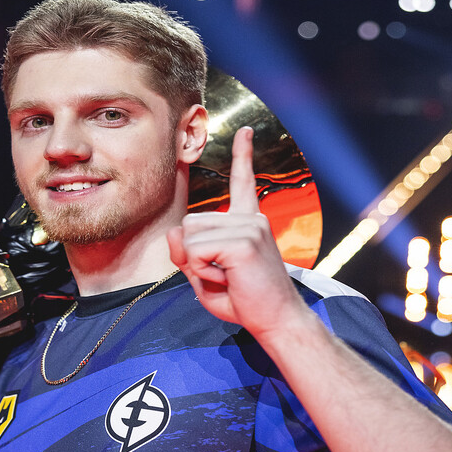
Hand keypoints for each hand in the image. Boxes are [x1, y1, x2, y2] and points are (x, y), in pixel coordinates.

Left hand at [166, 127, 305, 334]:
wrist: (276, 320)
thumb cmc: (244, 301)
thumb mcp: (206, 275)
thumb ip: (186, 253)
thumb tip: (174, 233)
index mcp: (248, 223)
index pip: (243, 183)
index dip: (243, 156)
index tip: (245, 131)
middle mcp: (251, 219)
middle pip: (188, 223)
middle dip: (191, 255)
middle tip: (221, 276)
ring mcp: (250, 227)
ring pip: (189, 237)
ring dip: (197, 265)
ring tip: (227, 278)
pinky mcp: (245, 240)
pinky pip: (197, 251)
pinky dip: (203, 272)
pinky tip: (228, 279)